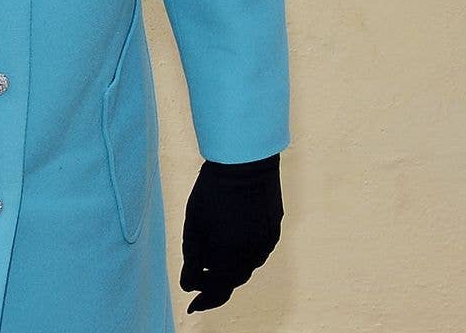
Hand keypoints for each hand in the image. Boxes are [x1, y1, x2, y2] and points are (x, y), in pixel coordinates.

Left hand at [180, 153, 282, 312]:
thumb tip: (190, 286)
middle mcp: (254, 254)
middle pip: (233, 280)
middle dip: (215, 281)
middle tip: (199, 277)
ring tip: (214, 252)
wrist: (245, 161)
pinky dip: (243, 251)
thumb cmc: (213, 192)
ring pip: (247, 265)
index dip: (204, 301)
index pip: (218, 291)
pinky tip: (232, 238)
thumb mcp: (194, 227)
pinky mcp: (275, 228)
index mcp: (232, 257)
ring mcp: (268, 241)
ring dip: (230, 266)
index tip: (192, 305)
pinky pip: (258, 250)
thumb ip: (192, 261)